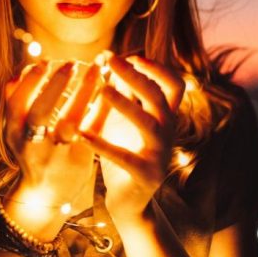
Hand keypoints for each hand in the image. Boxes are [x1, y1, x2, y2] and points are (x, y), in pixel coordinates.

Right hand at [4, 61, 101, 216]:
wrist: (45, 195)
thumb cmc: (33, 151)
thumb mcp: (17, 130)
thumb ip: (16, 101)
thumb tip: (23, 70)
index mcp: (14, 133)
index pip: (16, 104)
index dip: (30, 82)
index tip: (45, 62)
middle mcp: (32, 145)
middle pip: (40, 113)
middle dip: (54, 86)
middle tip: (71, 63)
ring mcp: (56, 155)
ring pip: (69, 123)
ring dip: (83, 93)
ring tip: (96, 70)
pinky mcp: (79, 160)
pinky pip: (93, 130)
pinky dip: (102, 107)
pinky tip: (110, 88)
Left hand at [79, 55, 184, 220]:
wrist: (130, 200)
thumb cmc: (125, 152)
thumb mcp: (125, 120)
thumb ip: (125, 94)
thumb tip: (113, 59)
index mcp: (166, 117)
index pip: (174, 85)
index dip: (158, 68)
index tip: (133, 56)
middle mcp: (168, 132)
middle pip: (159, 97)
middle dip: (135, 75)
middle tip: (111, 60)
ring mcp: (160, 154)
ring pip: (148, 123)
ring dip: (125, 104)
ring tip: (102, 89)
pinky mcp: (146, 175)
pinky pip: (124, 157)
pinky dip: (103, 144)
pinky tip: (82, 134)